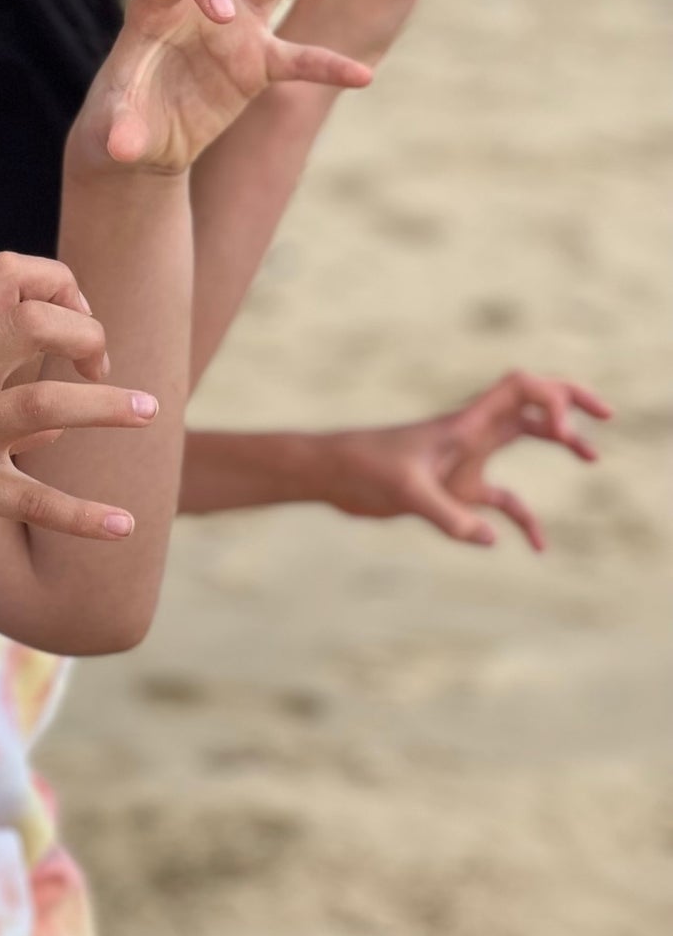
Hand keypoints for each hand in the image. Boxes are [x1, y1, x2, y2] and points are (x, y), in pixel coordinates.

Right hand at [0, 253, 159, 542]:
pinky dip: (83, 515)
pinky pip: (35, 500)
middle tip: (102, 366)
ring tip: (150, 411)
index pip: (9, 274)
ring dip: (104, 406)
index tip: (78, 321)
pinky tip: (124, 524)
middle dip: (85, 332)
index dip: (60, 284)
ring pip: (42, 405)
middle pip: (31, 324)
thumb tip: (59, 428)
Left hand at [77, 0, 372, 172]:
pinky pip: (302, 55)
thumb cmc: (122, 115)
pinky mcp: (259, 59)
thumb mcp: (113, 124)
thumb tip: (123, 148)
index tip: (221, 14)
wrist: (144, 137)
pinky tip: (360, 76)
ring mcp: (236, 23)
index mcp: (158, 1)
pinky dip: (330, 64)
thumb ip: (119, 130)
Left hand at [319, 370, 612, 548]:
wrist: (332, 473)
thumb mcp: (406, 492)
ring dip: (558, 442)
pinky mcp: (456, 489)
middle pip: (531, 404)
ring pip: (523, 441)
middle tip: (604, 415)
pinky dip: (523, 519)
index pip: (518, 388)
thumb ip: (447, 516)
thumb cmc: (363, 468)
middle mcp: (471, 435)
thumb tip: (488, 538)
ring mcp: (465, 460)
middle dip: (569, 402)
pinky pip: (503, 501)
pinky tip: (535, 547)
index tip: (564, 434)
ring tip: (592, 456)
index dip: (551, 399)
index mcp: (464, 423)